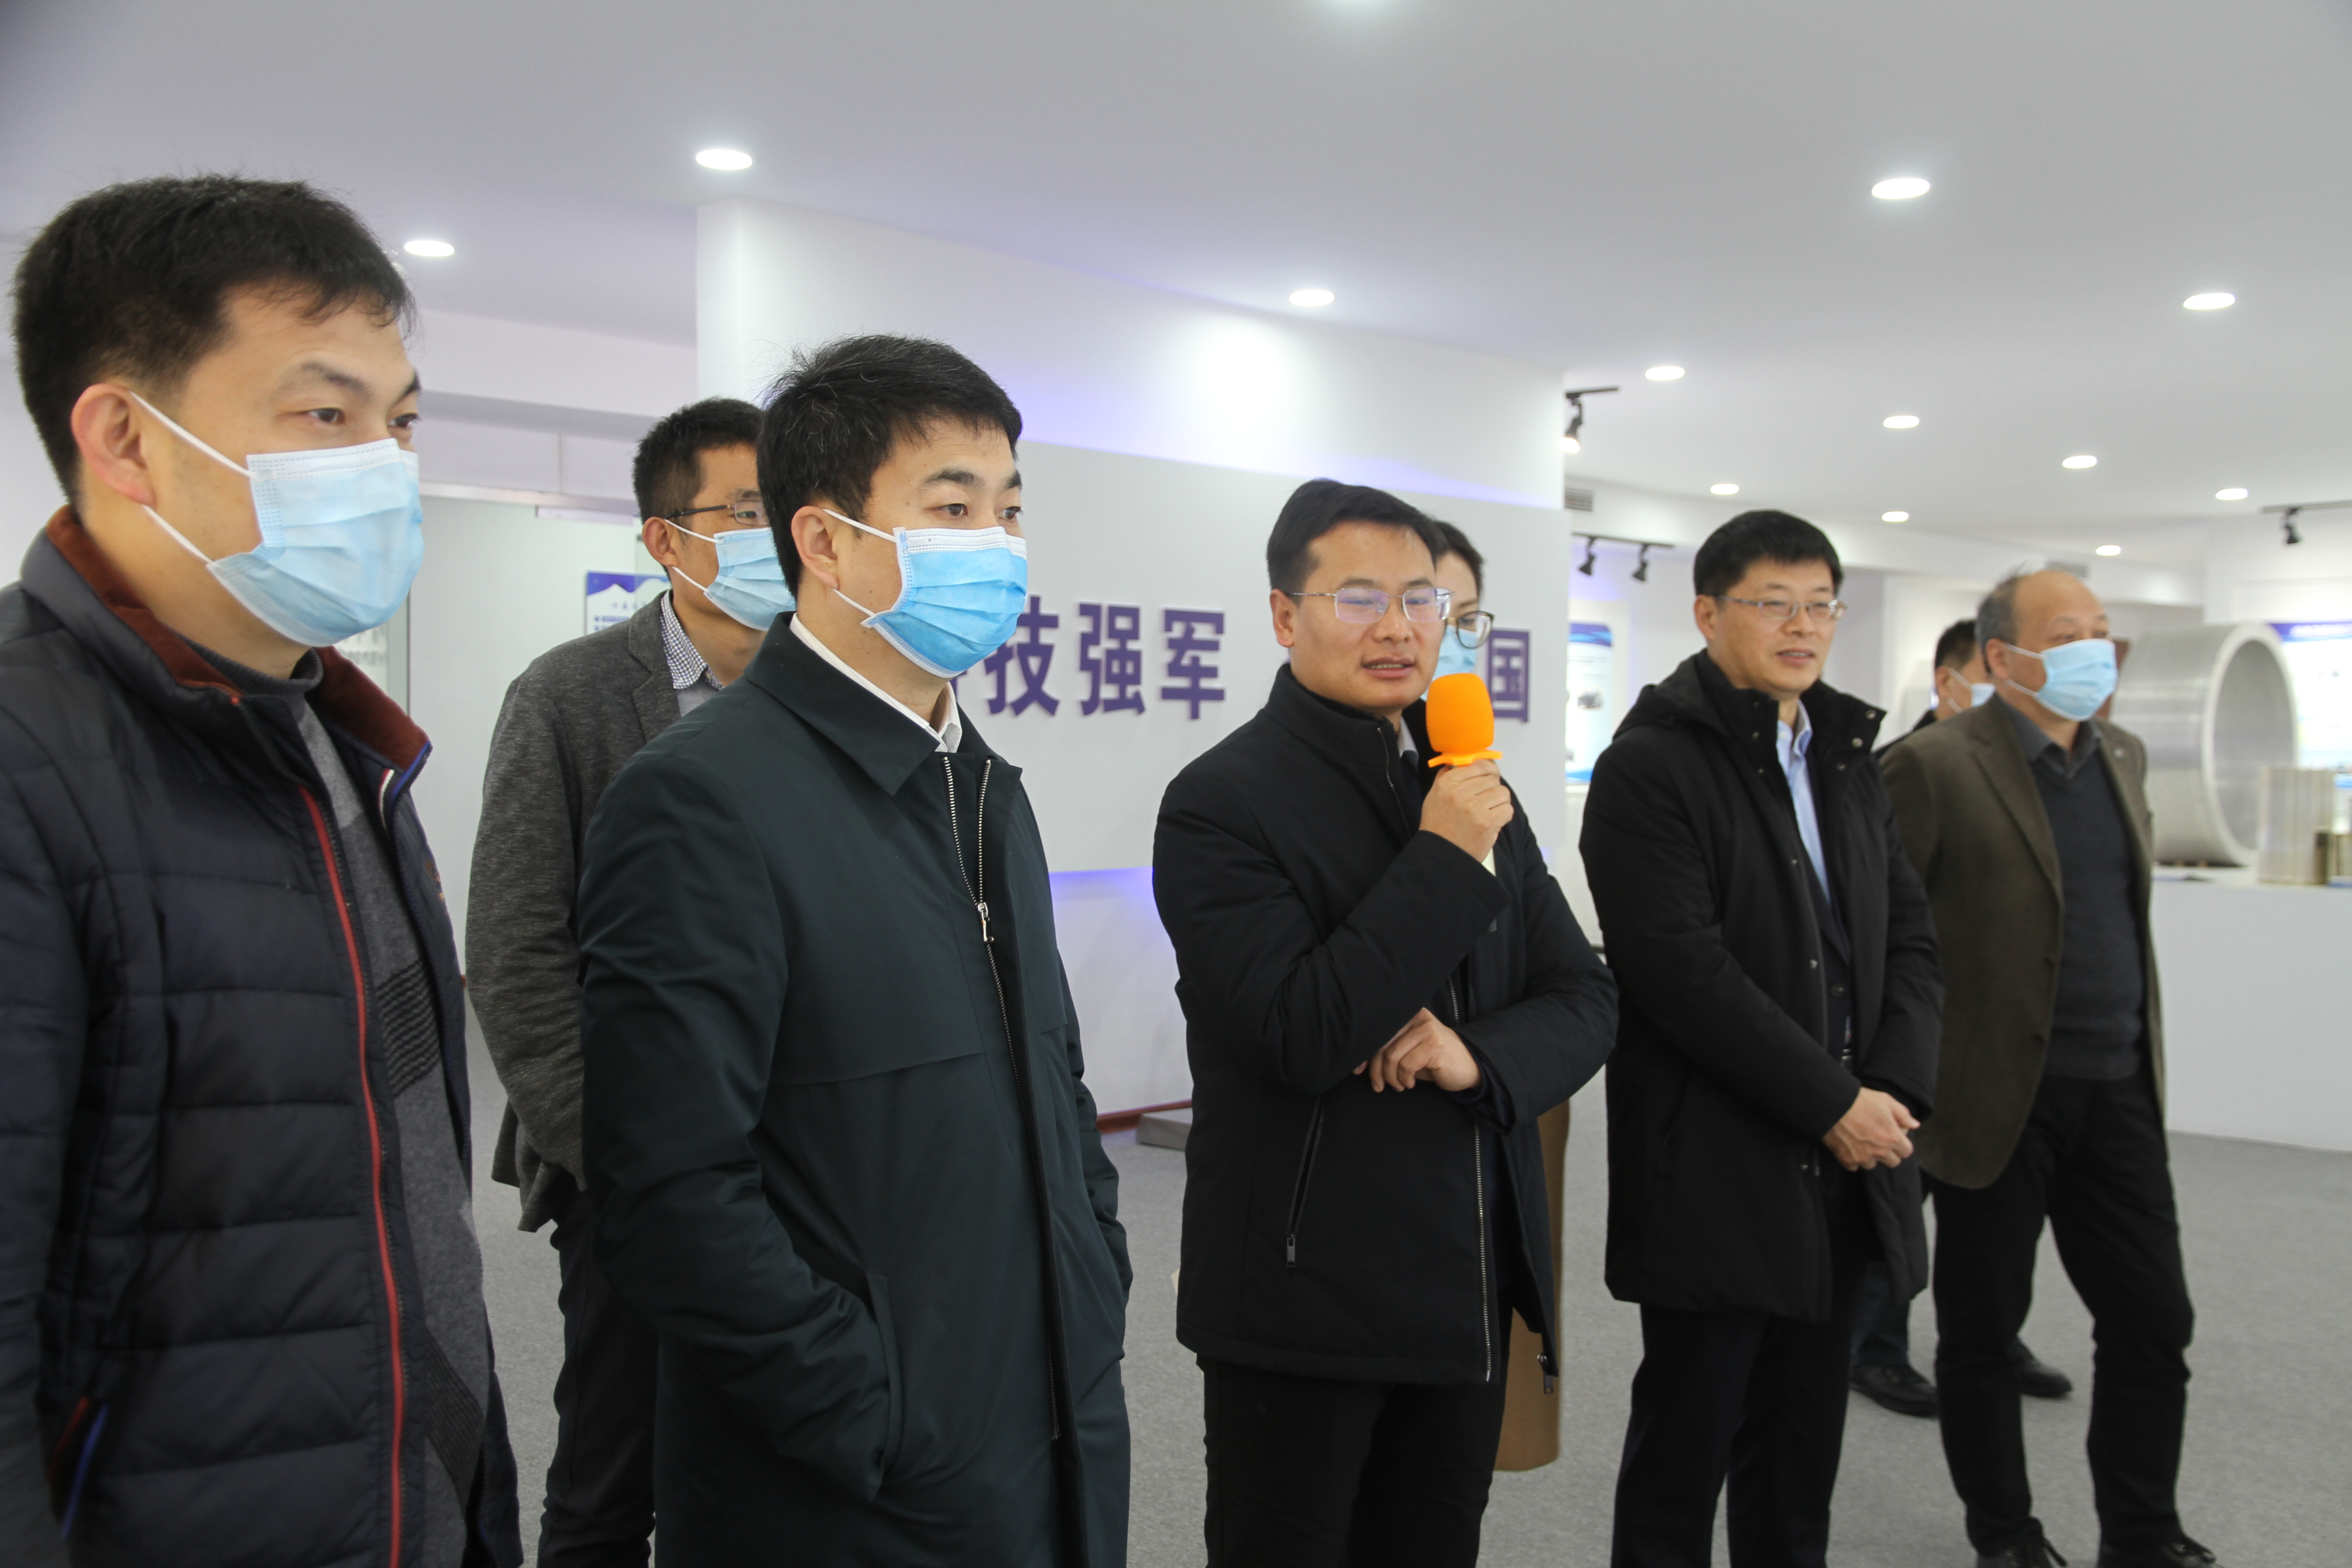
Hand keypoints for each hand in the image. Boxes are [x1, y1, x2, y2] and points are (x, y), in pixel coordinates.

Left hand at [1352, 1008, 1482, 1092]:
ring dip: (1391, 1077)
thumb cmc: (1435, 1062)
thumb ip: (1388, 1052)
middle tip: (1378, 1086)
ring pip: (1392, 1056)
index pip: (1378, 1033)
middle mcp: (1417, 1017)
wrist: (1469, 1068)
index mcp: (1408, 1015)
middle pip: (1382, 1044)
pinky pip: (1406, 1065)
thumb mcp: (1409, 1054)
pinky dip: (1404, 1078)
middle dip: (1376, 1069)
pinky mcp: (1435, 1045)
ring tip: (1399, 1085)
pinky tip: (1410, 1083)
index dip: (1365, 1053)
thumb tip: (1359, 1064)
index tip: (1358, 1070)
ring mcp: (1427, 1029)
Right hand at [1420, 758, 1513, 863]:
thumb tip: (1461, 762)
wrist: (1440, 854)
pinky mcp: (1487, 823)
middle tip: (1486, 801)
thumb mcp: (1434, 796)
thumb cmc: (1437, 826)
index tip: (1490, 777)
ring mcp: (1474, 807)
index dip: (1489, 770)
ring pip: (1503, 793)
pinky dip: (1503, 815)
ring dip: (1500, 802)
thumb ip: (1447, 777)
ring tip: (1490, 811)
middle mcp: (1459, 792)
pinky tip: (1494, 821)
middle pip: (1493, 779)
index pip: (1479, 765)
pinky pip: (1507, 809)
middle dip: (1492, 789)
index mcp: (1447, 783)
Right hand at [1822, 1087, 1919, 1170]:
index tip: (1894, 1138)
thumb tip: (1915, 1125)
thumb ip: (1903, 1114)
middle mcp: (1880, 1151)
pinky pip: (1854, 1166)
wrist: (1833, 1105)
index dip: (1902, 1145)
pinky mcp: (1847, 1160)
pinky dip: (1853, 1159)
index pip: (1906, 1152)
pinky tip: (1850, 1147)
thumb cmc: (1861, 1101)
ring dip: (1870, 1157)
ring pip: (1872, 1165)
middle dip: (1889, 1154)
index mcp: (1892, 1138)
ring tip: (1862, 1143)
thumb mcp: (1886, 1101)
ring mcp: (1863, 1157)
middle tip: (1879, 1141)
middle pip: (1893, 1162)